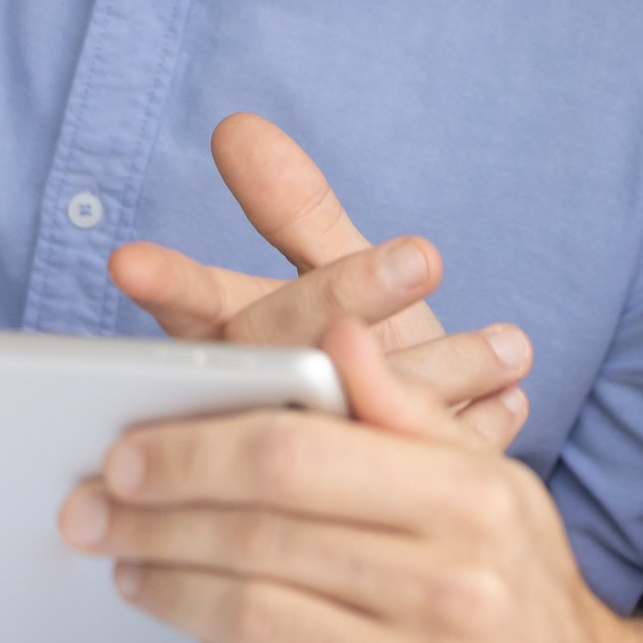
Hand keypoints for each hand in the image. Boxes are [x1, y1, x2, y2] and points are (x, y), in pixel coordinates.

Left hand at [57, 314, 642, 642]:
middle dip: (153, 518)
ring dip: (167, 586)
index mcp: (471, 503)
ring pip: (249, 619)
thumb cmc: (521, 596)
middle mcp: (455, 593)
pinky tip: (199, 629)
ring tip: (129, 564)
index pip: (296, 457)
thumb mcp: (489, 482)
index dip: (193, 450)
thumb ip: (405, 411)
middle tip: (94, 508)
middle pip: (258, 537)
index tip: (130, 450)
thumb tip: (335, 333)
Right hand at [111, 113, 534, 447]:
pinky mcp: (365, 516)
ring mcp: (312, 460)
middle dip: (348, 296)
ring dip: (445, 366)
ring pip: (361, 411)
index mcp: (234, 339)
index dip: (166, 285)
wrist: (408, 476)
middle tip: (419, 254)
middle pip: (283, 349)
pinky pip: (421, 464)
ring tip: (510, 344)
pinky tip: (508, 398)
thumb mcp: (330, 273)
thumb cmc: (359, 352)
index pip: (196, 302)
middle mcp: (258, 401)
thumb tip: (239, 127)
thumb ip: (291, 209)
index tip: (131, 261)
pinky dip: (477, 425)